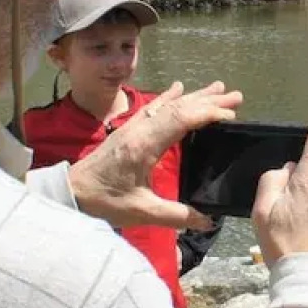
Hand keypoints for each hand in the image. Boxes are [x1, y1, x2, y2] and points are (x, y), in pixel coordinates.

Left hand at [65, 81, 241, 230]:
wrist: (71, 192)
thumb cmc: (104, 201)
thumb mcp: (142, 212)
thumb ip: (177, 215)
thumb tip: (208, 220)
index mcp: (145, 145)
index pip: (182, 119)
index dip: (208, 113)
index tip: (230, 115)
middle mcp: (140, 129)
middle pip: (180, 107)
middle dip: (209, 100)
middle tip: (237, 96)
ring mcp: (133, 126)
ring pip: (168, 104)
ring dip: (195, 95)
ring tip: (218, 87)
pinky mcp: (127, 130)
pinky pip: (153, 107)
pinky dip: (170, 97)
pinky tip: (178, 87)